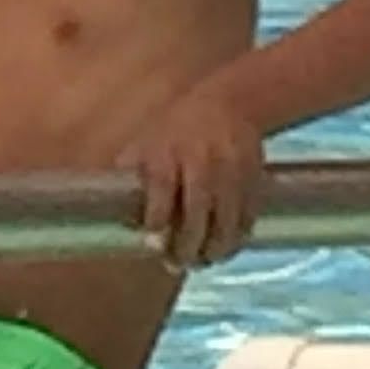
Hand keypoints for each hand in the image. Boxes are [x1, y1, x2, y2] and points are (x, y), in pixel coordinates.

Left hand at [122, 88, 265, 270]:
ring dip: (215, 248)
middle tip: (177, 263)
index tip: (153, 244)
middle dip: (187, 244)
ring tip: (203, 262)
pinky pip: (248, 215)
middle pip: (197, 209)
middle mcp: (200, 159)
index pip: (162, 187)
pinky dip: (238, 237)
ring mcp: (230, 169)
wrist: (228, 105)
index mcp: (167, 150)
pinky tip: (225, 249)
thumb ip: (130, 175)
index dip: (158, 218)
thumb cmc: (175, 131)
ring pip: (226, 218)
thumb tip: (115, 216)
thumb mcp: (145, 143)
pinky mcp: (253, 178)